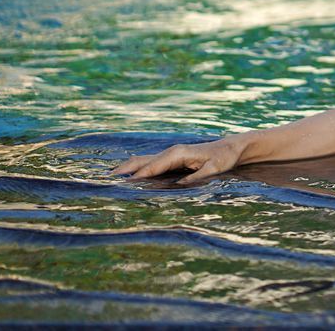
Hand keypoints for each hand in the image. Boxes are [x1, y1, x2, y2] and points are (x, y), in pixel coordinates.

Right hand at [110, 137, 244, 184]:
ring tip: (108, 178)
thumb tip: (179, 186)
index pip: (152, 167)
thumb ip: (197, 177)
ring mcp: (169, 154)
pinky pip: (149, 163)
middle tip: (104, 181)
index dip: (137, 176)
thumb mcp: (214, 169)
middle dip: (124, 171)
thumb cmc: (223, 159)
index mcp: (178, 153)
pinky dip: (135, 168)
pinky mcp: (170, 158)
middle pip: (141, 162)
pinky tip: (125, 174)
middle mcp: (170, 152)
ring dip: (126, 169)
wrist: (230, 148)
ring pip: (142, 161)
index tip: (122, 185)